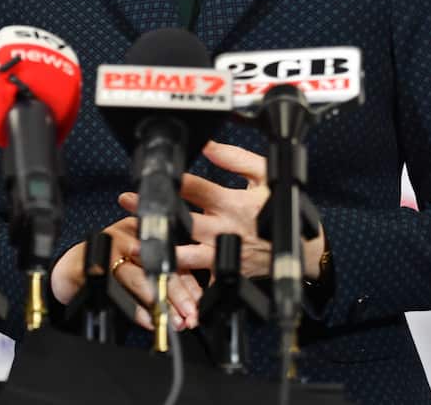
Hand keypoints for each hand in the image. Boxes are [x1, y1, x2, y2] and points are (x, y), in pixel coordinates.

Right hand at [50, 216, 202, 330]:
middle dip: (177, 294)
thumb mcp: (140, 270)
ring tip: (171, 321)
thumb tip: (191, 306)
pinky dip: (133, 307)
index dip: (188, 283)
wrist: (71, 269)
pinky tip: (146, 320)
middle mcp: (128, 235)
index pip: (172, 257)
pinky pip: (117, 288)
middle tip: (189, 317)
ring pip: (139, 275)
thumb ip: (164, 280)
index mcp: (143, 232)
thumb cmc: (109, 268)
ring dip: (157, 301)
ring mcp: (108, 248)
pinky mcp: (91, 264)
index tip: (198, 306)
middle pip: (158, 264)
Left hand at [119, 141, 326, 280]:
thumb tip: (208, 145)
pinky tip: (158, 279)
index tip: (147, 173)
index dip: (170, 180)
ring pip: (187, 256)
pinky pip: (201, 284)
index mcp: (233, 203)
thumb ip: (236, 158)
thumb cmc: (284, 209)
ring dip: (160, 250)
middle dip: (154, 212)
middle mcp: (225, 230)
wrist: (304, 251)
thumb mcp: (267, 176)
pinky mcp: (227, 276)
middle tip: (126, 202)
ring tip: (134, 245)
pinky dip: (181, 286)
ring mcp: (225, 256)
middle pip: (183, 221)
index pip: (195, 188)